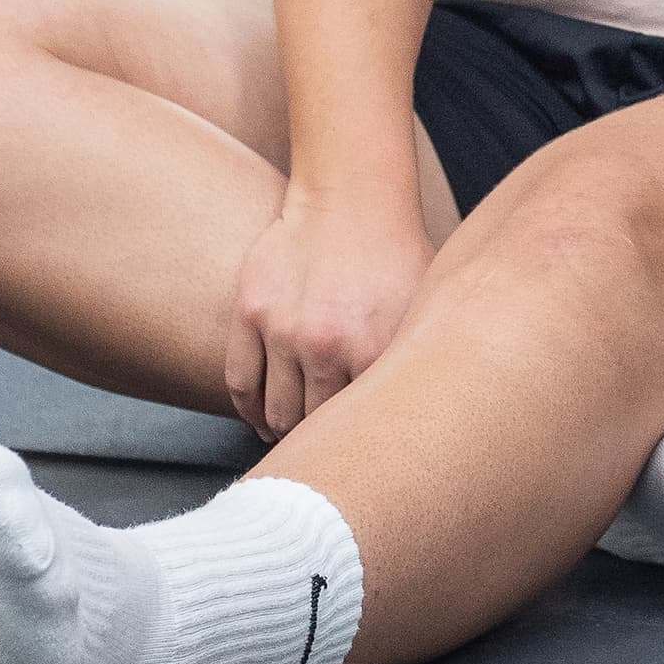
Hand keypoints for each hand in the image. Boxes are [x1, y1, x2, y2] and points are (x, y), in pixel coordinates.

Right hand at [224, 188, 434, 439]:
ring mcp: (283, 331)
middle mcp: (326, 348)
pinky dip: (247, 408)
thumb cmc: (398, 256)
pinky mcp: (250, 313)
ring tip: (290, 441)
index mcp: (376, 351)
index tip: (361, 464)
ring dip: (281, 431)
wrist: (352, 199)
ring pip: (273, 410)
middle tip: (324, 458)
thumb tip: (423, 416)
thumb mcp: (423, 311)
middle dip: (319, 447)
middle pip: (312, 426)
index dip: (360, 448)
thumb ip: (416, 362)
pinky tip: (259, 418)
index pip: (359, 426)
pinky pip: (239, 380)